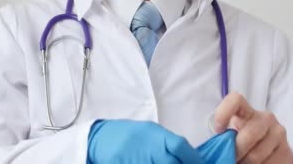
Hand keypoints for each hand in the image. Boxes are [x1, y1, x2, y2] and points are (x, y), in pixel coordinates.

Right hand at [87, 119, 203, 163]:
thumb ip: (167, 143)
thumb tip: (190, 156)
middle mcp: (146, 146)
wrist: (99, 139)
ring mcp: (136, 160)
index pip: (179, 146)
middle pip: (171, 163)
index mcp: (154, 133)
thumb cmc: (129, 135)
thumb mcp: (149, 132)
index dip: (193, 159)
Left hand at [214, 92, 292, 163]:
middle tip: (231, 159)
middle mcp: (266, 118)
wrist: (270, 151)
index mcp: (247, 111)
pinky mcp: (286, 150)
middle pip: (248, 135)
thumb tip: (216, 150)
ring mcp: (278, 133)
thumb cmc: (245, 143)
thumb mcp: (234, 136)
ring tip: (242, 163)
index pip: (235, 100)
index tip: (218, 131)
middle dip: (236, 152)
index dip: (223, 113)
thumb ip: (226, 138)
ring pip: (256, 155)